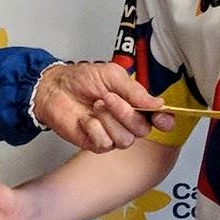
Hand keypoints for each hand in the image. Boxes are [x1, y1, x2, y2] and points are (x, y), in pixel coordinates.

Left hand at [32, 62, 174, 152]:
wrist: (55, 88)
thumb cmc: (81, 79)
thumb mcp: (111, 75)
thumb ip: (135, 90)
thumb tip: (158, 103)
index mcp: (135, 104)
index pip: (159, 118)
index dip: (164, 120)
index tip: (159, 117)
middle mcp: (127, 122)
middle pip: (142, 130)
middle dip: (125, 113)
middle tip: (107, 98)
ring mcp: (112, 134)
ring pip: (126, 140)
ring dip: (109, 120)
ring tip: (95, 106)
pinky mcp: (96, 144)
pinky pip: (105, 143)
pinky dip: (94, 128)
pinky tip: (86, 120)